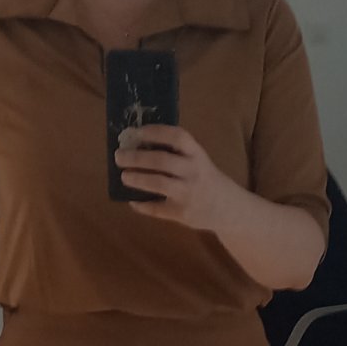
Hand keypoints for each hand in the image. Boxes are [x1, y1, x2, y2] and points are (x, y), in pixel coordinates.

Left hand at [116, 125, 237, 230]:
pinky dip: (143, 205)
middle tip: (119, 156)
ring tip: (124, 176)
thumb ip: (175, 153)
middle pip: (162, 160)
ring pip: (159, 183)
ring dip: (138, 179)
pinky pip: (158, 209)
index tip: (134, 132)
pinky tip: (133, 201)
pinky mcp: (183, 213)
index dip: (154, 132)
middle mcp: (193, 171)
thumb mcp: (197, 160)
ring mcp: (188, 193)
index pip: (176, 137)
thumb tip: (137, 146)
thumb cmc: (205, 179)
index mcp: (196, 154)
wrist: (227, 208)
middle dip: (137, 157)